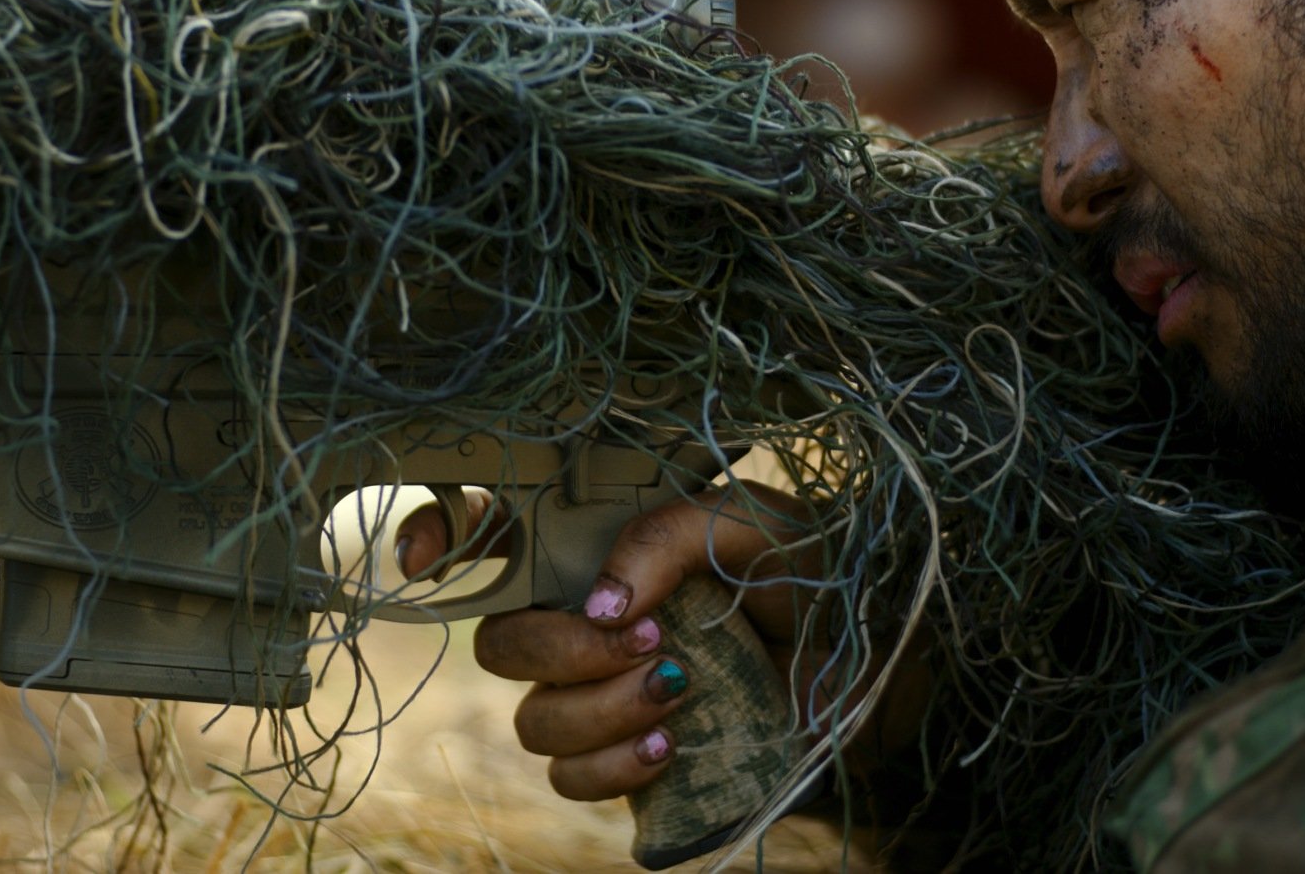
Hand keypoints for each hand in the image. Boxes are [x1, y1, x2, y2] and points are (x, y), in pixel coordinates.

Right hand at [397, 481, 843, 801]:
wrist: (881, 662)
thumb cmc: (817, 573)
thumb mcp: (755, 525)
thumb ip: (668, 536)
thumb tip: (600, 603)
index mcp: (602, 544)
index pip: (492, 533)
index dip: (439, 539)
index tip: (423, 564)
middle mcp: (588, 617)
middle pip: (500, 643)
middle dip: (561, 648)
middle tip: (646, 638)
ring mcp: (603, 693)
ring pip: (533, 719)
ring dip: (599, 710)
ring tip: (682, 691)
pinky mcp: (632, 758)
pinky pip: (573, 780)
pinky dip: (614, 767)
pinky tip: (674, 742)